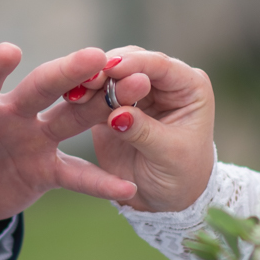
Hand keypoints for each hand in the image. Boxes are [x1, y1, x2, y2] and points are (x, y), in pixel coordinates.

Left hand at [0, 43, 145, 223]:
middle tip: (95, 56)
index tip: (11, 51)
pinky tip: (128, 191)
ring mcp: (33, 139)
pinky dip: (101, 183)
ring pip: (71, 119)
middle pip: (43, 87)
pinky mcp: (44, 170)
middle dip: (68, 72)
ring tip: (133, 94)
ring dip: (99, 107)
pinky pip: (76, 175)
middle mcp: (11, 112)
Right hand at [76, 46, 216, 212]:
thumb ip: (144, 132)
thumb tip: (116, 115)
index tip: (111, 68)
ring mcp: (136, 92)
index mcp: (189, 87)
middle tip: (88, 79)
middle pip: (133, 61)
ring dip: (92, 79)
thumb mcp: (168, 155)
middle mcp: (163, 83)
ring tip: (75, 90)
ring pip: (111, 73)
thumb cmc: (180, 175)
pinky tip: (70, 98)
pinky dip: (84, 94)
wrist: (164, 198)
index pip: (161, 66)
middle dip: (109, 68)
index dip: (136, 64)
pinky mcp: (113, 105)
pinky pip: (96, 93)